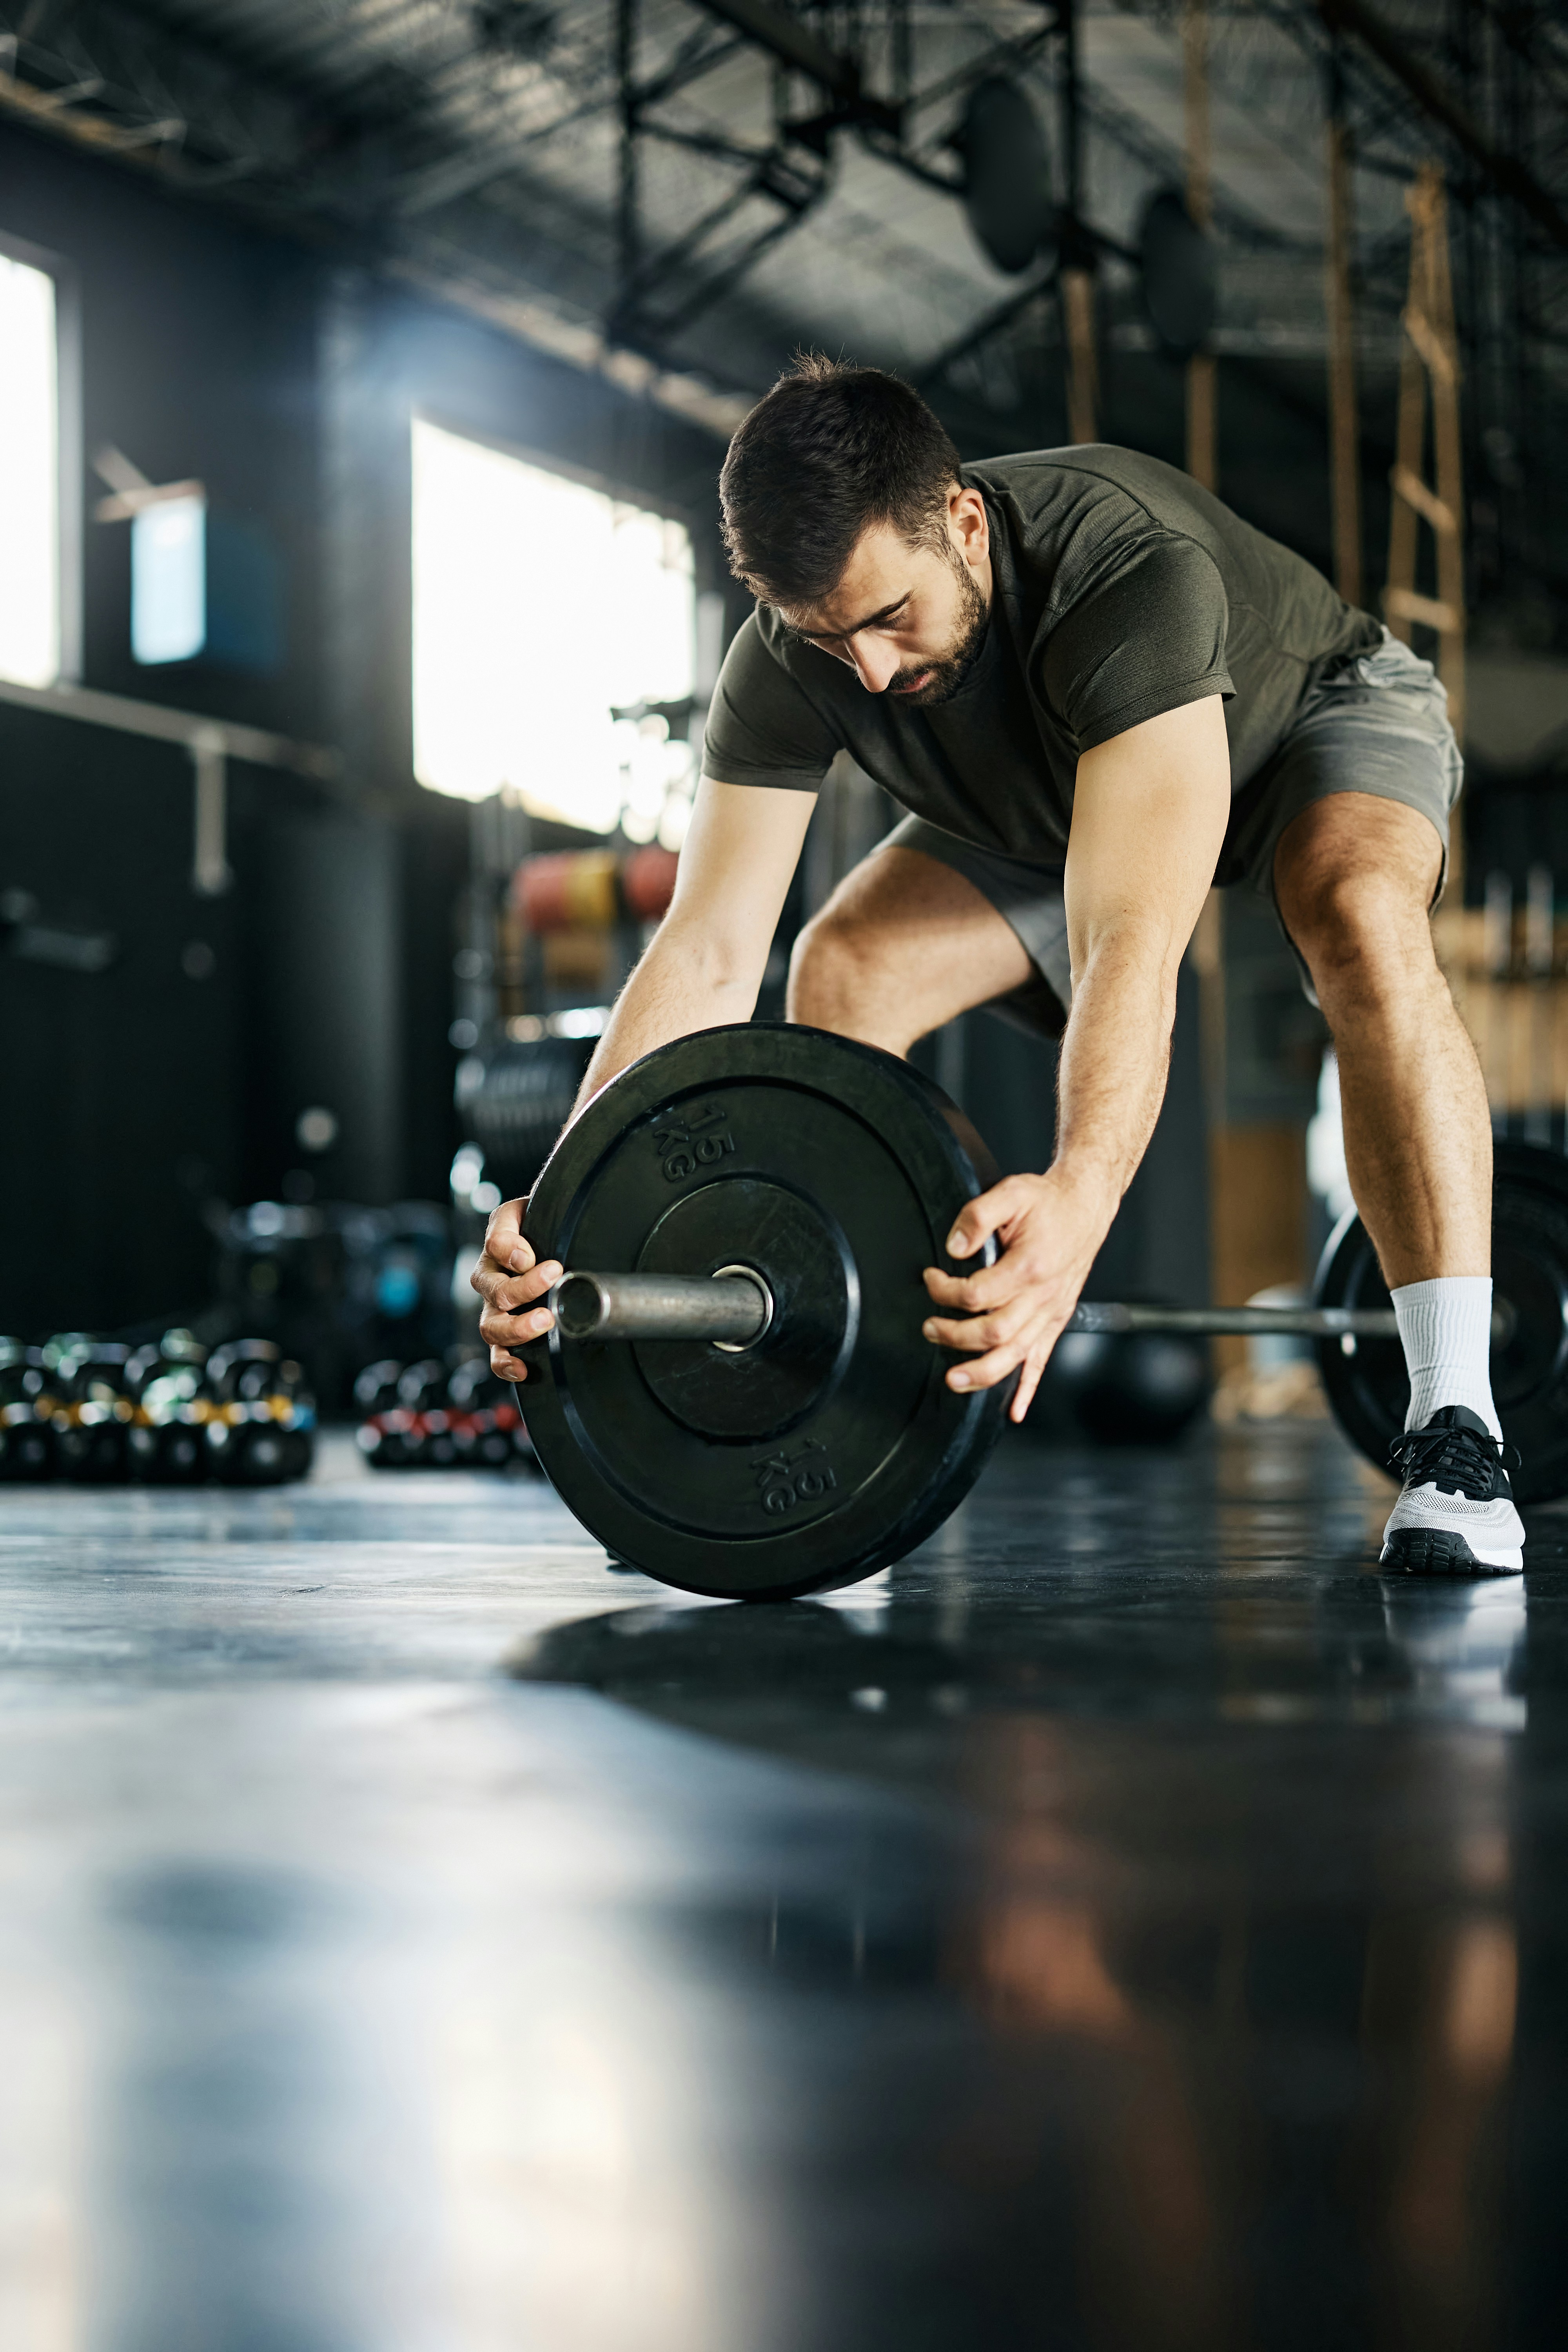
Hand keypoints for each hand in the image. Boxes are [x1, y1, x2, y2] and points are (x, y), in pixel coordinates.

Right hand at [469, 1195, 561, 1382]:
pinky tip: (523, 1369)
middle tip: (553, 1280)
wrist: (549, 1240)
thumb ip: (513, 1227)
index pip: (496, 1246)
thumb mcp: (526, 1211)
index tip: (547, 1258)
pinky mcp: (506, 1335)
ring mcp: (496, 1310)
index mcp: (497, 1246)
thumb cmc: (539, 1226)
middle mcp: (491, 1280)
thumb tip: (522, 1257)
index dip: (514, 1251)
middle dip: (524, 1289)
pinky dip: (506, 1365)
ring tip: (545, 1321)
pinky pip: (496, 1355)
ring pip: (492, 1326)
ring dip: (517, 1328)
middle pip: (495, 1291)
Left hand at [922, 1170, 1108, 1423]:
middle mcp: (1043, 1296)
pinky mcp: (1056, 1320)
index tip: (931, 1278)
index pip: (977, 1294)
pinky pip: (1041, 1361)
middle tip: (930, 1327)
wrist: (1086, 1207)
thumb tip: (953, 1247)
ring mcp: (1051, 1313)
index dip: (945, 1291)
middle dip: (955, 1336)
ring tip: (953, 1379)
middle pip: (994, 1332)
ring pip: (1016, 1356)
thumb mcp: (1011, 1192)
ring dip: (982, 1373)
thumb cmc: (1048, 1203)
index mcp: (1030, 1266)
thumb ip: (978, 1216)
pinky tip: (1013, 1409)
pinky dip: (1028, 1389)